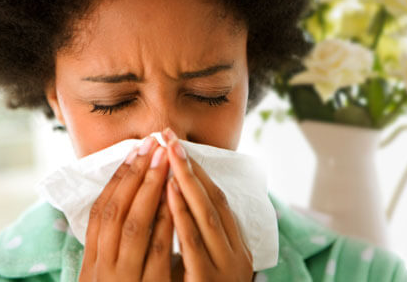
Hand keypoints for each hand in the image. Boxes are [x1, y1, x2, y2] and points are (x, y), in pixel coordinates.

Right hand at [79, 137, 173, 281]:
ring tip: (165, 159)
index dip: (117, 179)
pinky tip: (176, 197)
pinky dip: (167, 219)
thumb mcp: (109, 274)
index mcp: (92, 263)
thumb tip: (129, 200)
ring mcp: (125, 279)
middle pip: (116, 212)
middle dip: (135, 174)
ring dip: (151, 188)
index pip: (100, 212)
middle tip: (153, 144)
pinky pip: (159, 249)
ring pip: (135, 226)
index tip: (134, 150)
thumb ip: (115, 245)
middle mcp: (103, 269)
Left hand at [162, 128, 253, 281]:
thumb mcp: (209, 265)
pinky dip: (182, 213)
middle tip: (170, 137)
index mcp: (237, 246)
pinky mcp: (208, 280)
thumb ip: (201, 239)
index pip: (218, 201)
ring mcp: (225, 266)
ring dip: (187, 181)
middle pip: (214, 201)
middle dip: (190, 168)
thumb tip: (180, 207)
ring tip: (169, 154)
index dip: (198, 172)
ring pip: (206, 215)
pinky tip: (170, 190)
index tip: (178, 148)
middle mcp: (236, 252)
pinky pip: (193, 242)